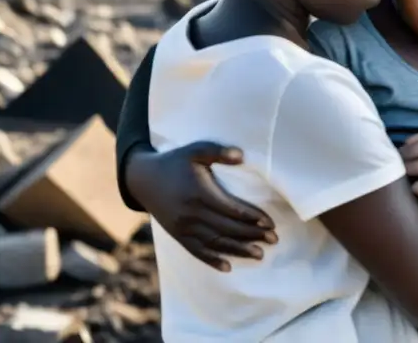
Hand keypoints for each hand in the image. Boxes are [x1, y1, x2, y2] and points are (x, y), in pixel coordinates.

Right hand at [125, 142, 276, 271]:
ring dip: (238, 250)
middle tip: (274, 239)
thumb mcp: (195, 150)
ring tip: (260, 255)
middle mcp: (191, 214)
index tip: (270, 223)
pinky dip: (212, 260)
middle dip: (252, 235)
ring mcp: (183, 228)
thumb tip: (241, 155)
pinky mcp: (177, 235)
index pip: (231, 210)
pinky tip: (227, 267)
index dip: (252, 217)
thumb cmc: (175, 162)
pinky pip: (196, 252)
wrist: (144, 179)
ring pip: (215, 243)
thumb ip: (217, 151)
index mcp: (199, 193)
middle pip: (227, 229)